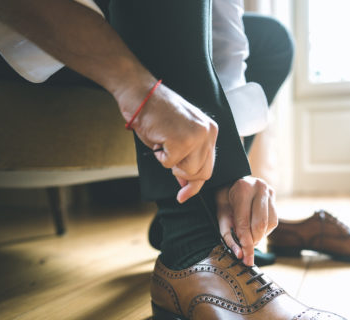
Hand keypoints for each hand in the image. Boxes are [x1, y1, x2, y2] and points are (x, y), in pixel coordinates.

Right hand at [117, 81, 217, 202]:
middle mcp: (207, 133)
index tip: (184, 195)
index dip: (195, 184)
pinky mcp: (182, 141)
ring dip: (170, 162)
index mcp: (209, 131)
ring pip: (187, 171)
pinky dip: (160, 156)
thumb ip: (186, 159)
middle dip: (182, 174)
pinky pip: (170, 164)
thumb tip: (185, 184)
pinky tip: (158, 138)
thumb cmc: (155, 114)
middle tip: (167, 156)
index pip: (208, 166)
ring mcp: (196, 136)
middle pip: (201, 173)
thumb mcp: (176, 138)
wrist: (140, 93)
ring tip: (163, 142)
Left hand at [215, 177, 277, 265]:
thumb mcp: (221, 215)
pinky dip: (265, 230)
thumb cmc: (225, 200)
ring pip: (270, 223)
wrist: (232, 181)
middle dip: (253, 241)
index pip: (244, 222)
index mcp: (242, 189)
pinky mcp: (274, 196)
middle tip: (247, 250)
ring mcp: (269, 191)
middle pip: (260, 224)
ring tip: (249, 237)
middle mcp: (259, 188)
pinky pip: (274, 220)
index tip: (245, 258)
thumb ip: (228, 235)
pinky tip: (255, 228)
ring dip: (260, 236)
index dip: (244, 242)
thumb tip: (239, 254)